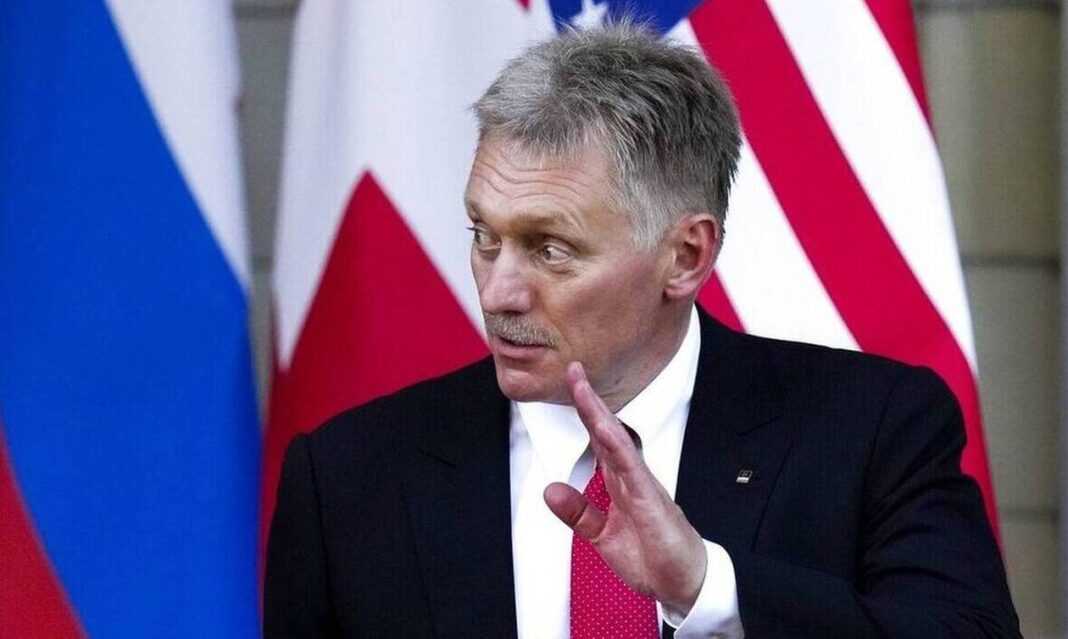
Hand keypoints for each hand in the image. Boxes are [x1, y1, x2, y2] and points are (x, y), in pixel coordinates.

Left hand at [543, 362, 707, 614]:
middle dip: (589, 400)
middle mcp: (632, 476)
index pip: (598, 439)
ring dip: (599, 414)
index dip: (583, 412)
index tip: (570, 384)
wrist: (684, 583)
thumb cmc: (651, 556)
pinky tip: (606, 429)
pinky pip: (634, 470)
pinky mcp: (653, 502)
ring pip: (618, 442)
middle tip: (573, 368)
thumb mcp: (602, 535)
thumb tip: (549, 489)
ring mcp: (643, 486)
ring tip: (582, 387)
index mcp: (619, 482)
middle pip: (606, 430)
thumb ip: (578, 512)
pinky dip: (619, 448)